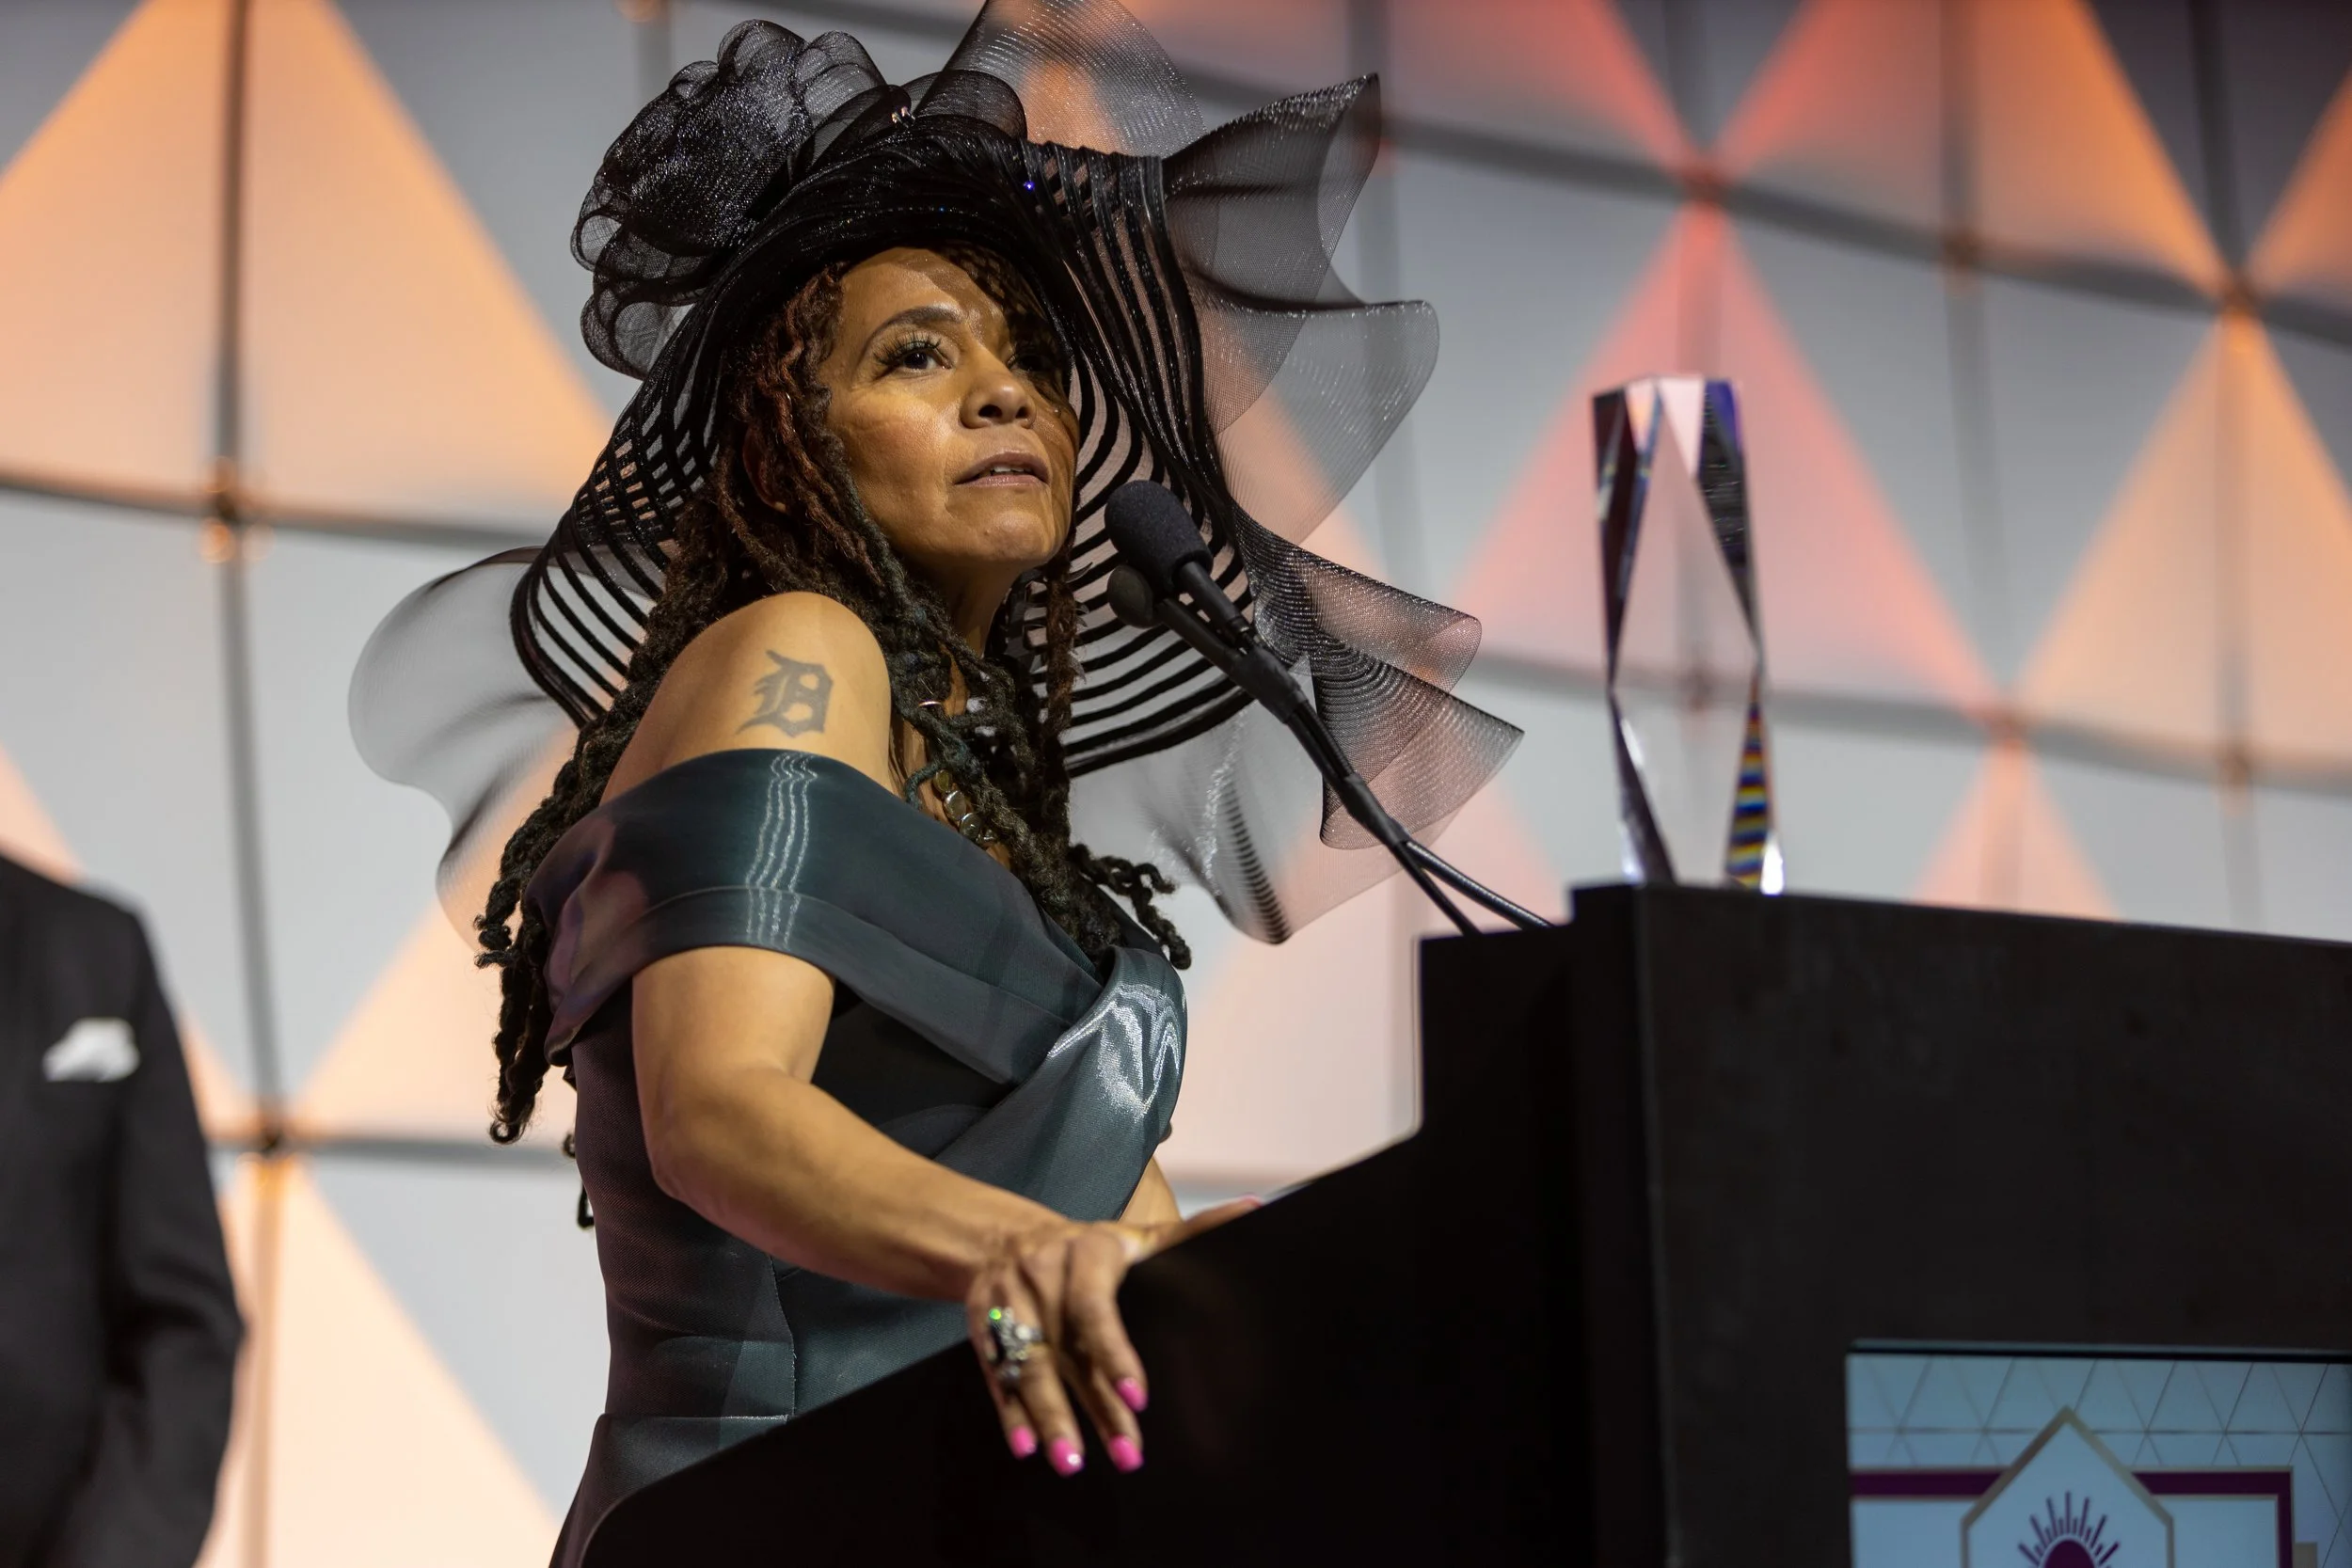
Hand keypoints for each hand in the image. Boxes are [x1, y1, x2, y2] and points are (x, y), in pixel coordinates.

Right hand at [965, 1199, 1255, 1474]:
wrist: (1003, 1237)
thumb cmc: (1090, 1248)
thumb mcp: (1136, 1234)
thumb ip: (1191, 1230)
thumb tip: (1255, 1207)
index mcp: (1085, 1252)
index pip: (1094, 1307)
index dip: (1114, 1353)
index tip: (1139, 1398)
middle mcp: (1042, 1276)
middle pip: (1067, 1350)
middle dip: (1094, 1407)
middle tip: (1128, 1455)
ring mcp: (1007, 1303)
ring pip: (1029, 1367)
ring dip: (1049, 1418)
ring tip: (1071, 1464)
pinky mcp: (980, 1326)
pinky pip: (995, 1374)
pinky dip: (1010, 1413)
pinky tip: (1026, 1447)